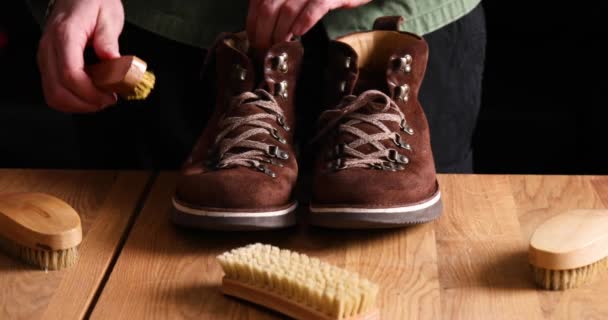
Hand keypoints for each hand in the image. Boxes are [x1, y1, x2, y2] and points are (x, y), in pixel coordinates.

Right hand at [37, 0, 123, 112]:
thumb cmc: (92, 1)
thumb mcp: (109, 16)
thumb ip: (109, 42)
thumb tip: (116, 65)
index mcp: (65, 35)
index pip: (71, 74)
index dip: (91, 93)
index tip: (110, 96)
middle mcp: (49, 48)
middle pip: (58, 90)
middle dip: (85, 103)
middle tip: (107, 100)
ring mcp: (45, 57)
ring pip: (52, 94)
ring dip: (77, 104)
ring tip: (99, 99)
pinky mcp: (47, 63)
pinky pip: (53, 90)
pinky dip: (71, 99)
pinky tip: (88, 94)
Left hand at [247, 0, 370, 48]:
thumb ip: (279, 6)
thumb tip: (260, 28)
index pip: (258, 2)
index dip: (252, 23)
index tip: (253, 41)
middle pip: (268, 8)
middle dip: (263, 33)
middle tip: (264, 50)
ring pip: (288, 10)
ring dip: (280, 33)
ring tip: (279, 47)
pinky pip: (316, 7)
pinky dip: (305, 21)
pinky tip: (299, 33)